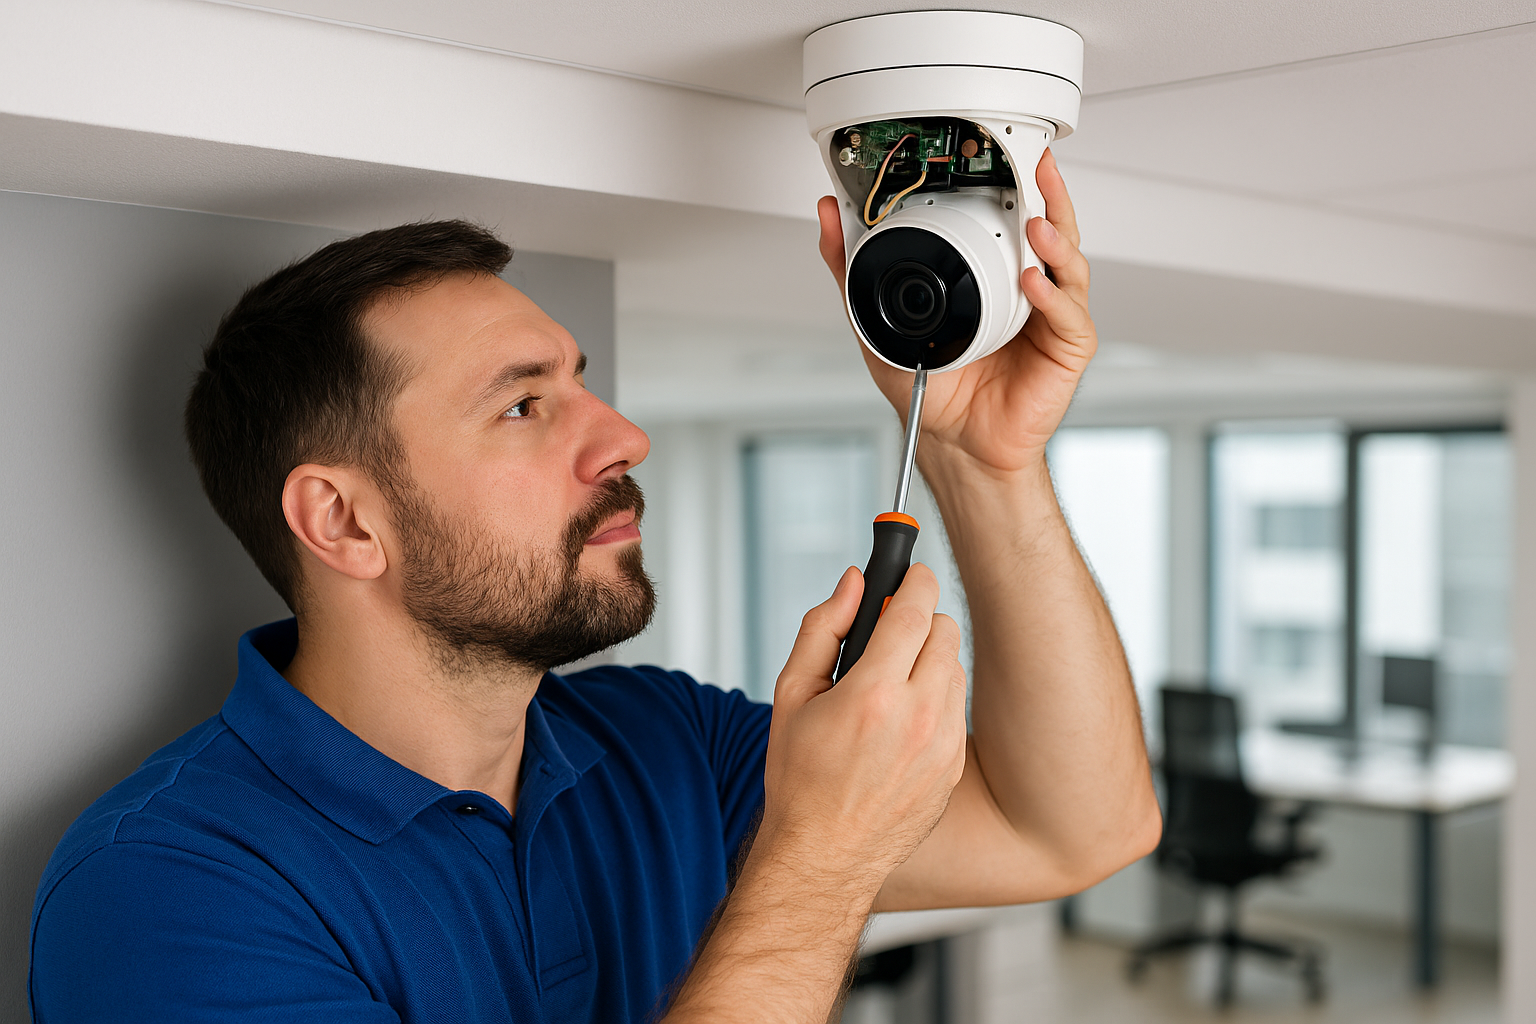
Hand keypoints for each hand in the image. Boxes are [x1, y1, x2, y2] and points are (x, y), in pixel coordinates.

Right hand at [756, 564, 968, 893]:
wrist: (825, 857)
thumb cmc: (800, 780)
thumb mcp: (790, 695)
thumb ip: (822, 628)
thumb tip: (852, 583)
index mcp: (873, 695)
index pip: (914, 609)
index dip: (913, 580)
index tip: (909, 571)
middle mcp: (918, 718)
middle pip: (944, 631)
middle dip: (917, 621)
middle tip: (888, 635)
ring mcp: (943, 746)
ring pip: (955, 667)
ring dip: (928, 660)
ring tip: (889, 684)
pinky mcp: (955, 767)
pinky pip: (957, 707)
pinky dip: (935, 699)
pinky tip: (900, 721)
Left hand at [817, 148, 1095, 474]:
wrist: (954, 441)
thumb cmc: (931, 386)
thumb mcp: (877, 320)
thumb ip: (852, 269)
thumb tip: (830, 218)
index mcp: (992, 275)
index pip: (1009, 217)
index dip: (1012, 183)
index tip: (1001, 151)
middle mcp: (1027, 288)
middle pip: (1051, 228)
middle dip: (1049, 193)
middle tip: (1037, 164)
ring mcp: (1050, 316)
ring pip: (1068, 264)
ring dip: (1055, 239)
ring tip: (1034, 224)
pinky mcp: (1066, 349)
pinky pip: (1067, 316)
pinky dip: (1053, 296)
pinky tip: (1032, 282)